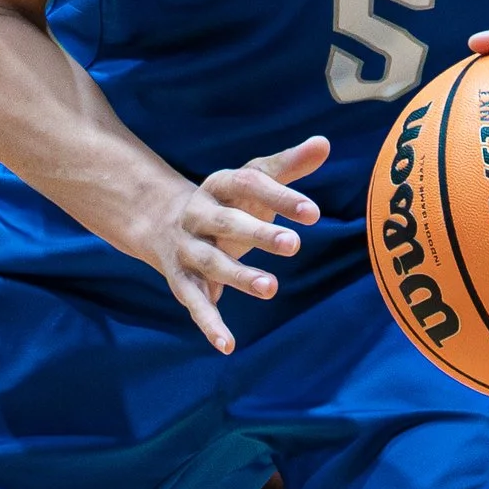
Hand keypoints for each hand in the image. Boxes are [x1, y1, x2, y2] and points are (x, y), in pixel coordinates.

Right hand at [130, 135, 327, 354]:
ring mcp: (187, 248)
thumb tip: (324, 143)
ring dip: (238, 275)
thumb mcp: (252, 181)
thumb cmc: (227, 202)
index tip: (313, 212)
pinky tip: (228, 346)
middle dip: (257, 233)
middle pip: (225, 221)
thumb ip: (288, 166)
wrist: (163, 223)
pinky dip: (209, 324)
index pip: (247, 183)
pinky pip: (194, 302)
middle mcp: (198, 214)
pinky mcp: (181, 280)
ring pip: (210, 261)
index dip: (279, 196)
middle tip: (294, 244)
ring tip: (271, 288)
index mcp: (218, 185)